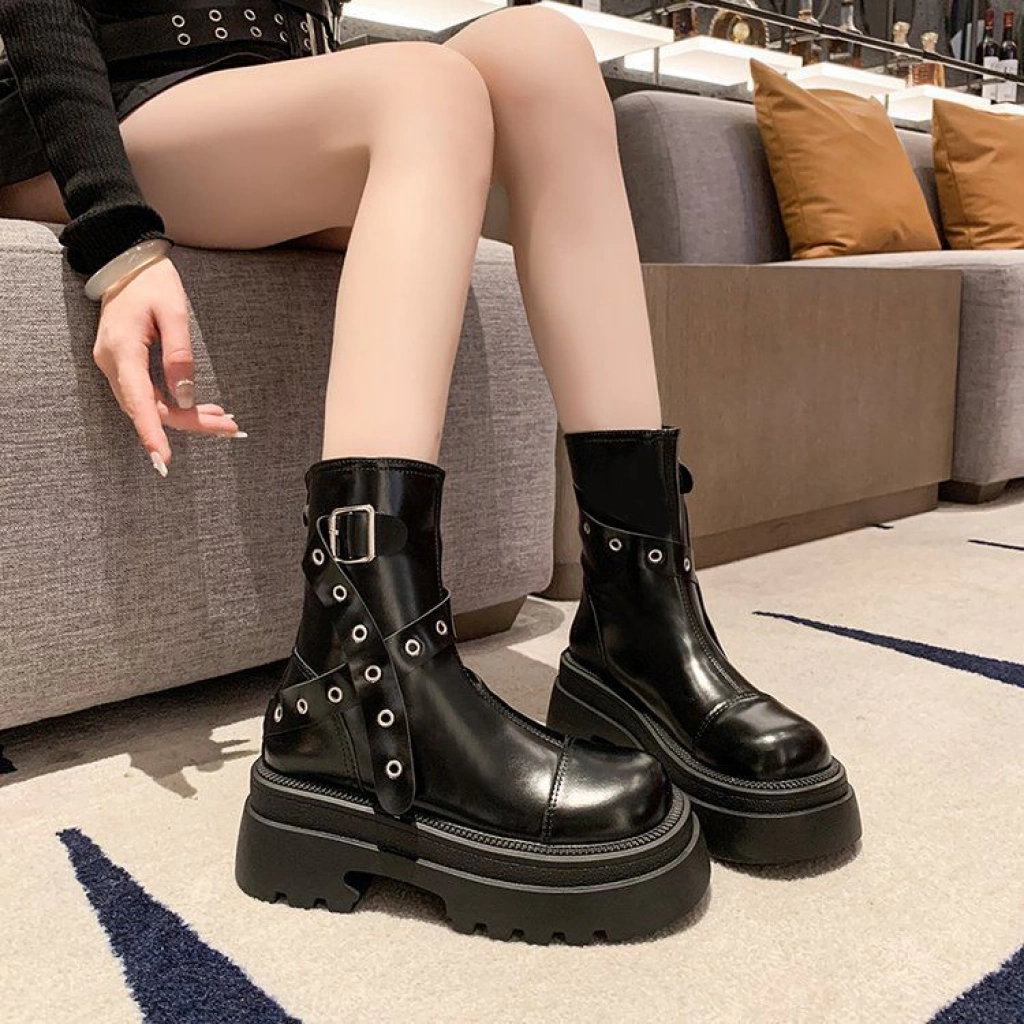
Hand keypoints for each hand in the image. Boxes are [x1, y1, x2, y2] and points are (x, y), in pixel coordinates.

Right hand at [92, 255, 243, 475]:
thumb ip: (180, 355)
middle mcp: (113, 364)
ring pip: (152, 406)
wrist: (127, 264)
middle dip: (190, 423)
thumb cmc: (152, 282)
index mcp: (122, 350)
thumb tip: (185, 396)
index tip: (164, 459)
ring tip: (224, 420)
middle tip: (230, 428)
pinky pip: (150, 395)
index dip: (152, 433)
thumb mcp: (175, 312)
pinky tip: (203, 409)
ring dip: (187, 417)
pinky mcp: (126, 367)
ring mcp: (116, 367)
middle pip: (151, 408)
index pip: (138, 401)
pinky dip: (177, 405)